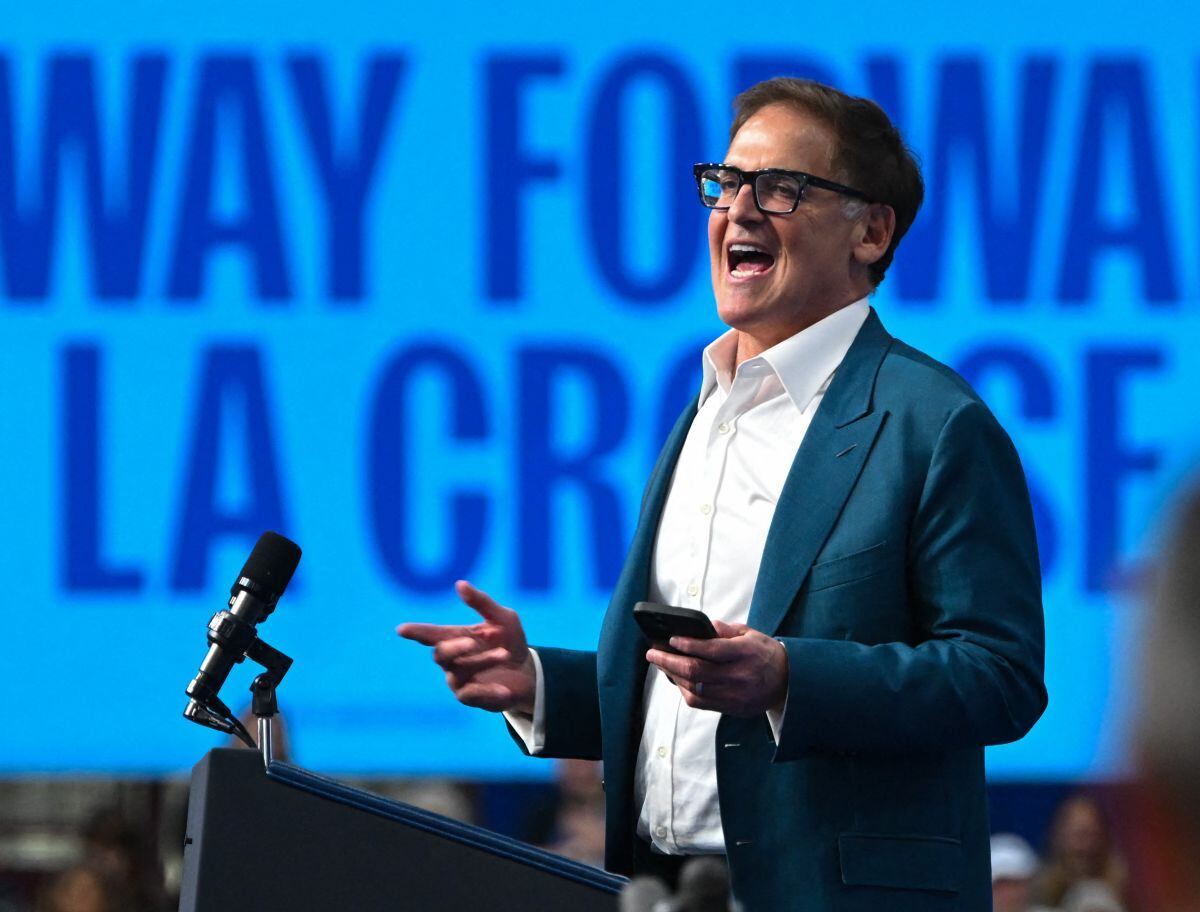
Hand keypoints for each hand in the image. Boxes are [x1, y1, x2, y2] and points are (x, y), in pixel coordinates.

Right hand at [397, 581, 535, 713]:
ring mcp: (460, 680)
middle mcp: (453, 659)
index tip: (401, 629)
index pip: (431, 634)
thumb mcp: (503, 618)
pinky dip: (488, 690)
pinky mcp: (472, 698)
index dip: (416, 632)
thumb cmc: (510, 641)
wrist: (528, 671)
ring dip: (483, 661)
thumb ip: (481, 602)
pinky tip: (504, 689)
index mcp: (457, 636)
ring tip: (505, 654)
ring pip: (460, 671)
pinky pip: (473, 694)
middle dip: (455, 647)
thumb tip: (460, 584)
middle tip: (473, 642)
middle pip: (440, 654)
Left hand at [646, 620, 788, 716]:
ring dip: (672, 676)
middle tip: (653, 653)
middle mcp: (738, 676)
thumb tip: (704, 626)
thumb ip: (727, 631)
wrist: (788, 684)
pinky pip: (700, 702)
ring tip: (661, 664)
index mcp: (745, 654)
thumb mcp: (751, 635)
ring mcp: (733, 696)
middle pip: (696, 672)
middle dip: (669, 661)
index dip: (688, 645)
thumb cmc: (766, 655)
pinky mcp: (731, 708)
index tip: (671, 639)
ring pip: (694, 689)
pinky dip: (684, 691)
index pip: (711, 650)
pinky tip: (677, 679)